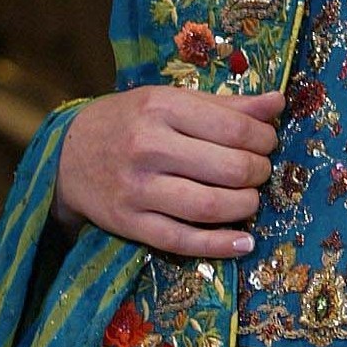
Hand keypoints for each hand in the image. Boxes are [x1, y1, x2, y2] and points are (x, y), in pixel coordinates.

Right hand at [52, 87, 283, 258]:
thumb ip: (226, 105)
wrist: (68, 154)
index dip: (264, 139)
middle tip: (260, 171)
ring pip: (209, 206)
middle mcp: (149, 147)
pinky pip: (182, 241)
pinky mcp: (129, 223)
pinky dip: (219, 245)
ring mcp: (137, 188)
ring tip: (250, 199)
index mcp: (162, 108)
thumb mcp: (172, 101)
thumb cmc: (130, 122)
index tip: (267, 143)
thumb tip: (278, 103)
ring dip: (245, 206)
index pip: (234, 128)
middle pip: (228, 168)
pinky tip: (244, 242)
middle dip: (258, 173)